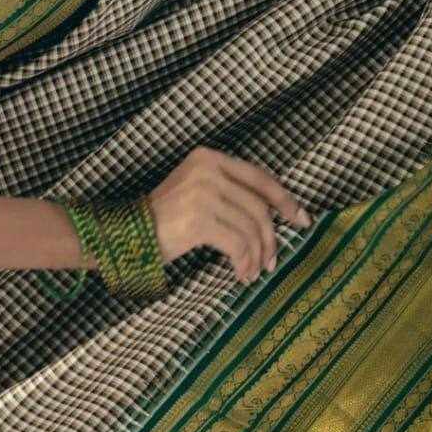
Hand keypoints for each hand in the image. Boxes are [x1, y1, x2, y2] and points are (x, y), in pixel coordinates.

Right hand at [145, 146, 312, 281]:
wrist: (129, 233)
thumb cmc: (166, 217)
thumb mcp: (199, 191)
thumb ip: (231, 192)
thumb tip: (277, 214)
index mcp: (209, 158)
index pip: (260, 178)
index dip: (285, 200)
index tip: (302, 220)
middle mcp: (208, 170)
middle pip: (259, 207)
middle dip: (271, 239)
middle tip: (271, 261)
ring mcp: (203, 193)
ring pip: (251, 228)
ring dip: (256, 255)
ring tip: (252, 271)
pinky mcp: (199, 219)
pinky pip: (237, 244)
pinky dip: (244, 262)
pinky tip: (240, 274)